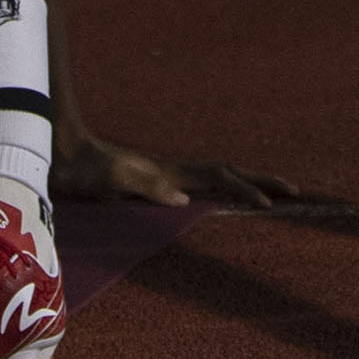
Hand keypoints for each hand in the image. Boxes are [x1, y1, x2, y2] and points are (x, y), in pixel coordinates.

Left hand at [55, 125, 296, 209]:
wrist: (63, 155)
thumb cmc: (85, 170)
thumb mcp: (111, 180)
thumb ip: (145, 188)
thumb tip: (184, 202)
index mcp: (170, 173)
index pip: (219, 177)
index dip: (245, 188)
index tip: (269, 203)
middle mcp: (173, 173)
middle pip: (227, 173)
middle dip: (261, 181)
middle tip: (296, 190)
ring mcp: (166, 178)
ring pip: (216, 180)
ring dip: (245, 184)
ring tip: (271, 195)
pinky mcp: (154, 186)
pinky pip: (198, 189)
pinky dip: (220, 192)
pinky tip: (222, 201)